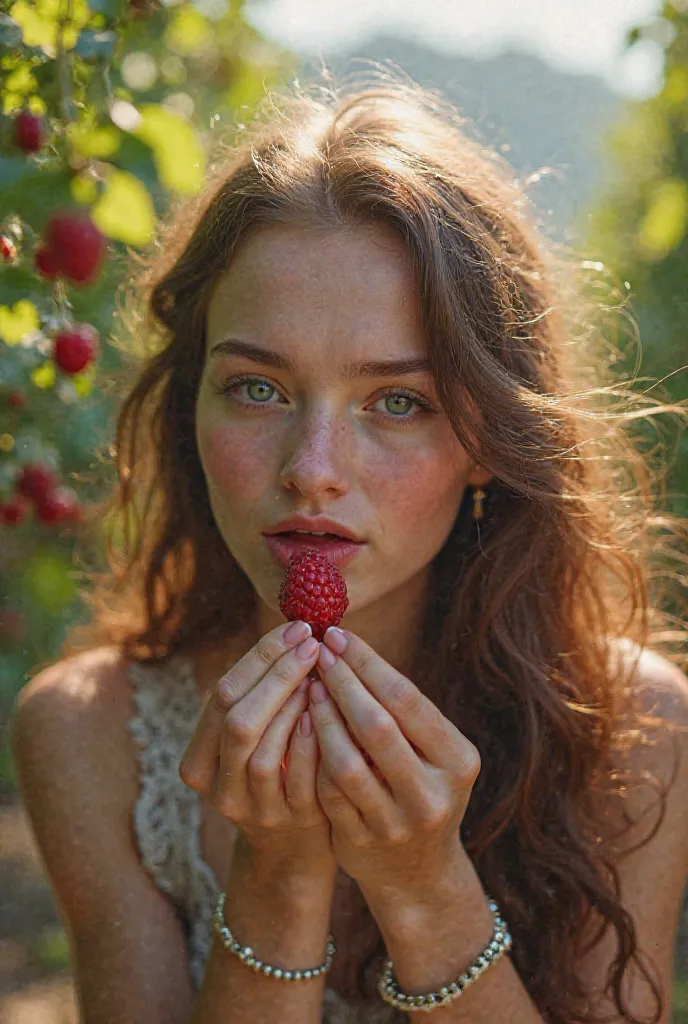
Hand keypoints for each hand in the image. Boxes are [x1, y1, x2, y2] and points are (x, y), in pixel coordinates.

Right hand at [178, 621, 336, 879]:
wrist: (293, 850)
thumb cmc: (279, 775)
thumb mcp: (256, 742)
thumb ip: (261, 699)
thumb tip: (294, 628)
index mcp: (199, 762)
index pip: (222, 696)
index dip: (260, 658)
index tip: (295, 628)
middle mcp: (219, 788)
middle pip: (238, 719)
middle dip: (277, 674)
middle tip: (311, 641)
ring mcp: (254, 809)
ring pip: (263, 750)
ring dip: (293, 704)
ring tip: (321, 671)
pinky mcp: (292, 822)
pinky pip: (301, 777)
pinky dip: (313, 739)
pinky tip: (330, 710)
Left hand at [307, 629, 480, 897]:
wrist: (417, 873)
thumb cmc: (419, 787)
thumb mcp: (431, 753)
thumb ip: (402, 712)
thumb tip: (350, 647)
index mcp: (458, 760)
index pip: (407, 699)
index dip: (368, 664)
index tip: (337, 636)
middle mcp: (432, 793)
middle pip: (377, 726)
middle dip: (342, 683)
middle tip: (317, 652)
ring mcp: (396, 823)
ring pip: (346, 761)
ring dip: (322, 718)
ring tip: (307, 687)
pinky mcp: (361, 842)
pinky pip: (327, 791)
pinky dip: (312, 755)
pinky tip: (300, 727)